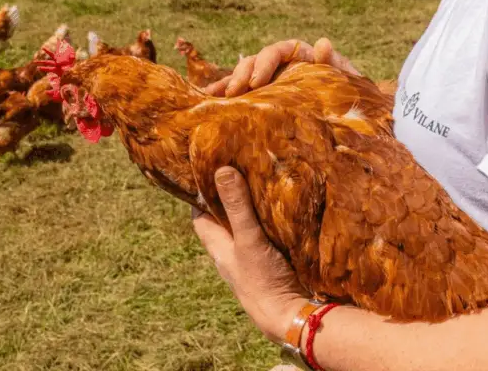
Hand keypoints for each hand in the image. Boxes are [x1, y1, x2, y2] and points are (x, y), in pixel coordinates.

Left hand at [191, 166, 308, 343]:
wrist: (287, 316)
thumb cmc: (261, 280)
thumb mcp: (248, 239)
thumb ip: (237, 208)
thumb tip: (221, 170)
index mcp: (218, 248)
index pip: (200, 216)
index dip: (200, 195)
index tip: (207, 171)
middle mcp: (232, 254)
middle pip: (224, 222)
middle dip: (229, 199)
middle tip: (239, 170)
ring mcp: (252, 261)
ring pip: (246, 231)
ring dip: (252, 212)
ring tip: (262, 184)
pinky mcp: (273, 266)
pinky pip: (268, 239)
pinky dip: (271, 225)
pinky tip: (284, 213)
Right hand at [205, 37, 360, 96]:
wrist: (356, 124)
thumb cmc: (352, 100)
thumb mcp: (348, 83)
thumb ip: (335, 64)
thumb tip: (322, 42)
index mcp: (303, 57)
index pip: (280, 51)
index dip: (265, 62)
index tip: (257, 80)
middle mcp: (285, 67)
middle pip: (257, 62)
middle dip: (243, 74)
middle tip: (236, 92)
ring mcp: (274, 83)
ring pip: (246, 76)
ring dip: (230, 84)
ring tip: (218, 97)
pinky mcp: (266, 99)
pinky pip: (243, 93)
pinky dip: (226, 94)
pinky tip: (210, 100)